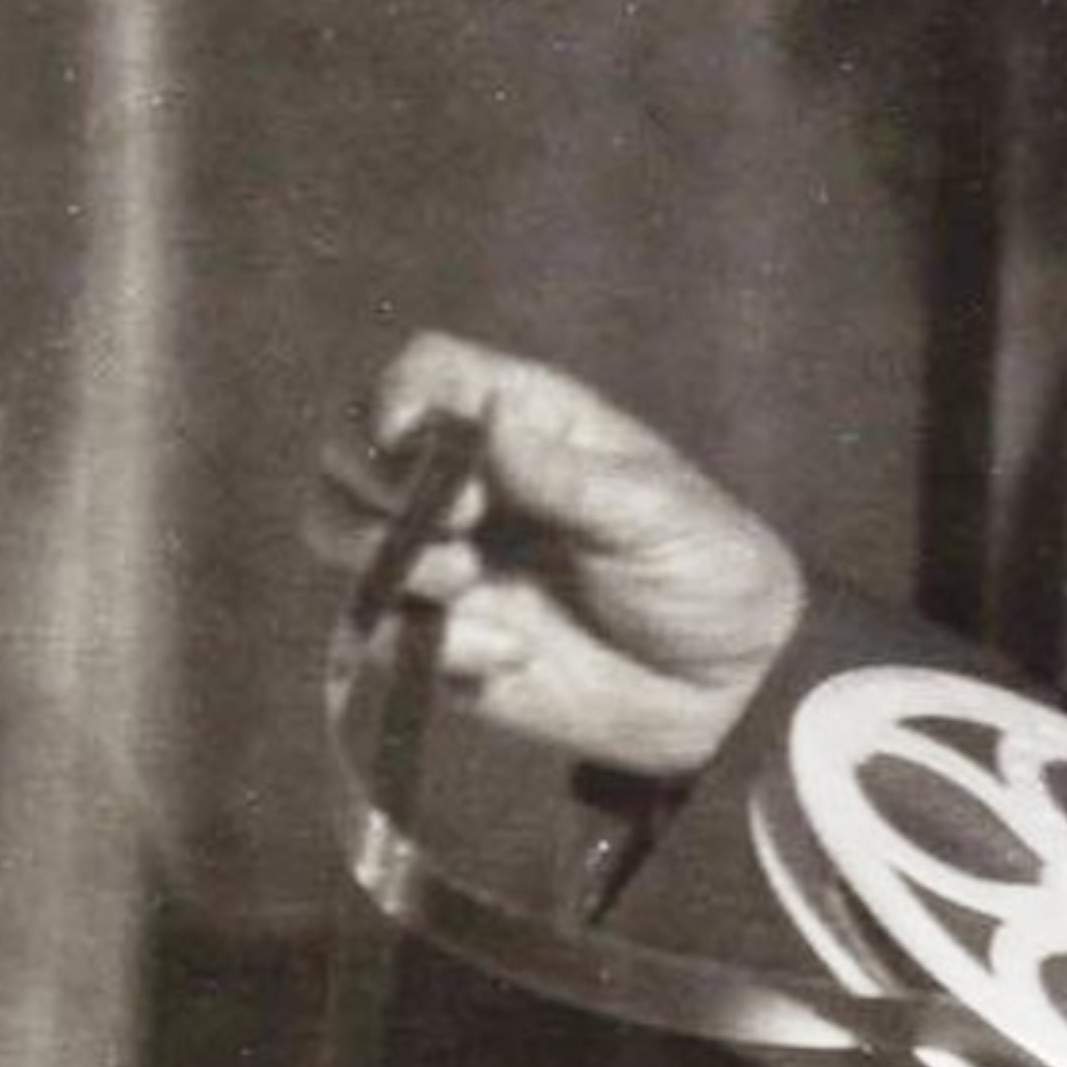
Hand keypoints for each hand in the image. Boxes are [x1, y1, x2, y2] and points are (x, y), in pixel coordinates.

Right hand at [310, 333, 807, 779]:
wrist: (726, 691)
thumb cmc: (708, 573)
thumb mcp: (657, 516)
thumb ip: (568, 477)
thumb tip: (493, 424)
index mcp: (524, 424)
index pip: (427, 375)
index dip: (396, 396)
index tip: (409, 439)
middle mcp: (468, 482)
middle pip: (353, 449)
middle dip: (368, 483)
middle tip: (455, 526)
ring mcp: (448, 558)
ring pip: (340, 533)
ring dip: (380, 557)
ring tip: (464, 584)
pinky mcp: (443, 635)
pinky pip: (382, 633)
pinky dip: (431, 642)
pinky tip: (510, 655)